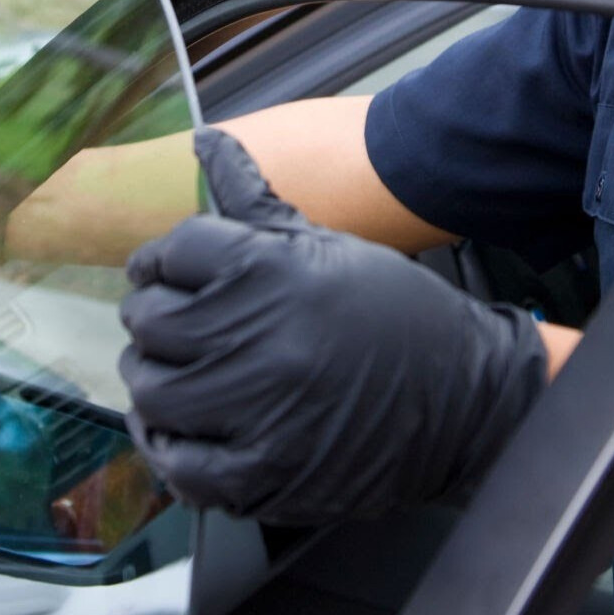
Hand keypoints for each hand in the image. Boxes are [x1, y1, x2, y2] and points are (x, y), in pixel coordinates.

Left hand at [119, 128, 549, 523]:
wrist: (465, 399)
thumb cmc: (393, 317)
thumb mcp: (328, 247)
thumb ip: (255, 201)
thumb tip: (206, 141)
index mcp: (270, 268)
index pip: (169, 254)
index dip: (160, 265)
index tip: (167, 279)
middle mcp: (257, 335)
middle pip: (148, 322)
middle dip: (154, 324)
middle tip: (176, 334)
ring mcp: (257, 410)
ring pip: (152, 392)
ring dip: (158, 386)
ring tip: (184, 382)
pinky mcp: (265, 472)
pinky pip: (178, 466)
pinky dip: (172, 451)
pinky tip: (190, 435)